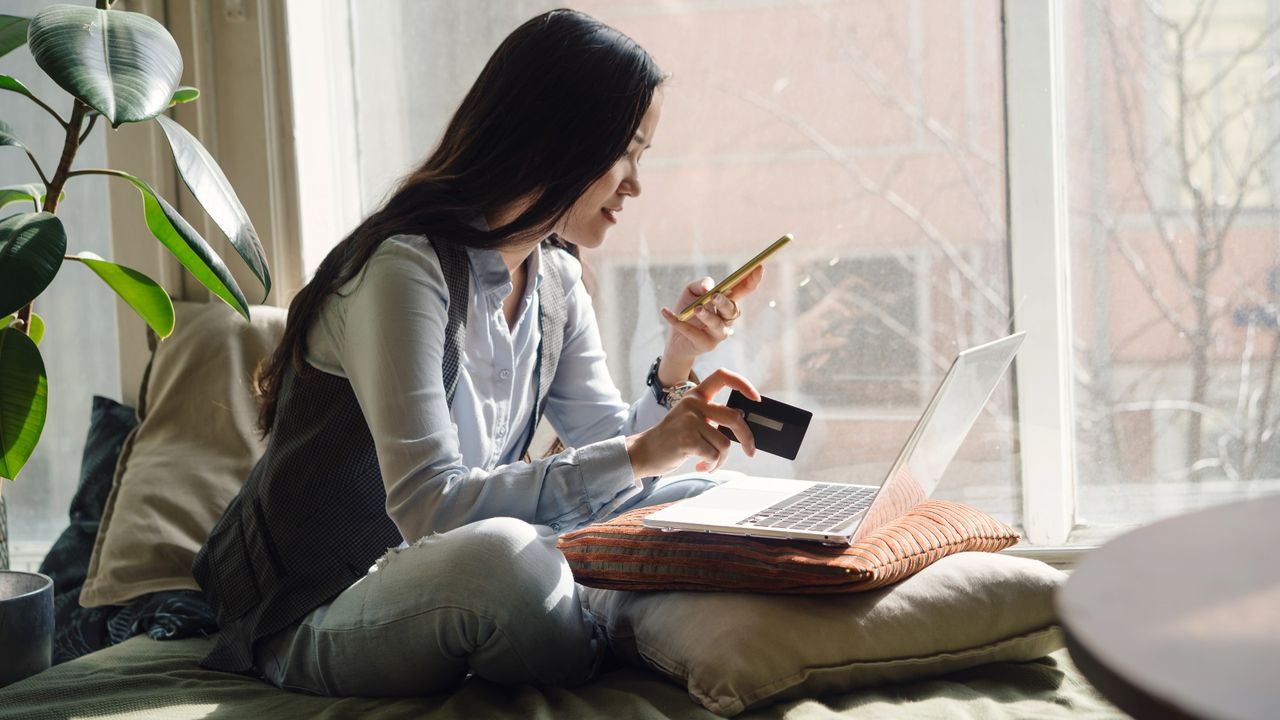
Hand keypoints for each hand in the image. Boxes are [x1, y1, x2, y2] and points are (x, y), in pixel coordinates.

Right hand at [626, 368, 759, 476]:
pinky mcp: (687, 439)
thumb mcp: (691, 419)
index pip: (722, 376)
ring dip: (720, 459)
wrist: (644, 452)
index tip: (756, 398)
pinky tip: (701, 466)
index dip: (743, 384)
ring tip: (709, 463)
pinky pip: (714, 455)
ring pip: (725, 443)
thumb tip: (743, 428)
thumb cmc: (672, 439)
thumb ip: (712, 417)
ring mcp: (689, 420)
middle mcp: (693, 403)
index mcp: (695, 395)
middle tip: (750, 451)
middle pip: (734, 417)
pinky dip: (711, 465)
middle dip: (747, 438)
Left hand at [659, 265, 764, 361]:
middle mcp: (726, 319)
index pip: (743, 290)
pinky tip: (665, 311)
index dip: (751, 280)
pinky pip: (694, 333)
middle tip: (714, 296)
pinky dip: (678, 322)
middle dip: (724, 302)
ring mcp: (717, 334)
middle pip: (732, 310)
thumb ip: (700, 285)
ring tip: (697, 309)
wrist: (674, 338)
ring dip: (708, 317)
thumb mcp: (690, 292)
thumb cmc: (686, 311)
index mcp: (726, 302)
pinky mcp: (705, 345)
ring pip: (718, 326)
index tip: (759, 266)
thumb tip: (709, 287)